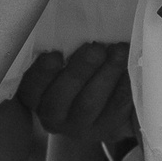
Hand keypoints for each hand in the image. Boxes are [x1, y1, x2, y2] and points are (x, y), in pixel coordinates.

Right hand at [18, 42, 134, 143]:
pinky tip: (130, 69)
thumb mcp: (63, 66)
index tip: (55, 55)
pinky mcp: (106, 131)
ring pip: (89, 103)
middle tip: (96, 48)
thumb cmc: (78, 75)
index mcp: (36, 97)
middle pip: (61, 97)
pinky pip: (115, 110)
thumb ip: (64, 52)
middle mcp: (53, 116)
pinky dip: (124, 87)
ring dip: (106, 74)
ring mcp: (79, 128)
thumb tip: (75, 29)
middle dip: (80, 70)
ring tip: (119, 51)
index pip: (31, 88)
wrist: (102, 109)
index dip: (41, 74)